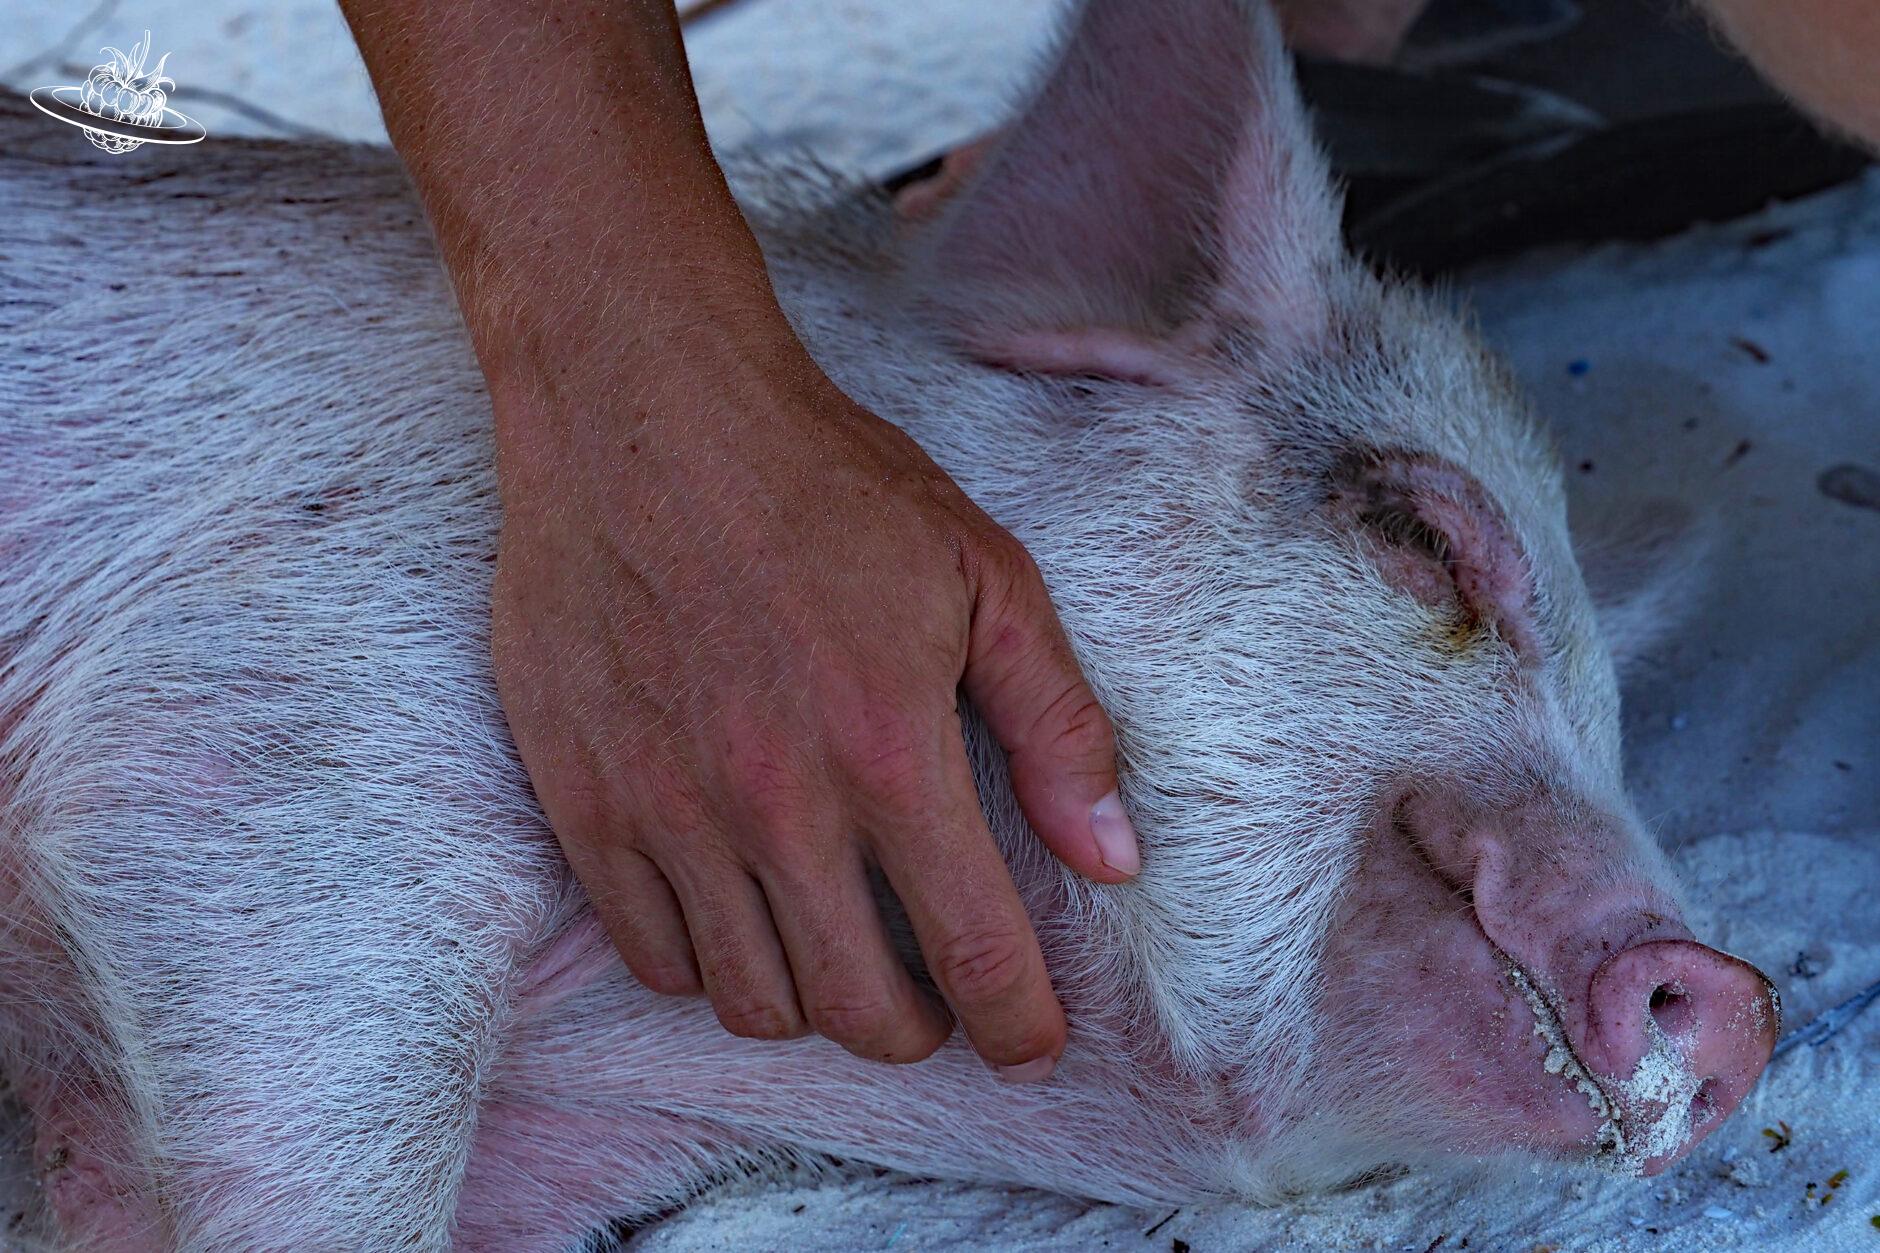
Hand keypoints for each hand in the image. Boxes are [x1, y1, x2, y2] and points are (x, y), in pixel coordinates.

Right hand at [488, 329, 1138, 1078]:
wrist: (642, 410)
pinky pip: (649, 954)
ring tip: (837, 956)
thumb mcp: (981, 574)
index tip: (1031, 1049)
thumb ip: (1055, 722)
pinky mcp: (584, 798)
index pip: (973, 949)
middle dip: (917, 1033)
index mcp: (888, 746)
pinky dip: (709, 967)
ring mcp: (666, 808)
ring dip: (813, 1007)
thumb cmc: (823, 482)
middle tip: (933, 1002)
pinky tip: (743, 914)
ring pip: (749, 1001)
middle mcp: (774, 801)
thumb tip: (1111, 858)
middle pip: (857, 1011)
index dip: (1016, 1026)